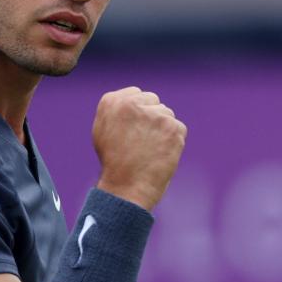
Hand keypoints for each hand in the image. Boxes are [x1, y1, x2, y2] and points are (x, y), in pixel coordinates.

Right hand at [92, 86, 185, 210]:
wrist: (126, 188)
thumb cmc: (113, 162)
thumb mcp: (103, 130)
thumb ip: (118, 110)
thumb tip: (137, 100)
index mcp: (112, 101)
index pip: (136, 94)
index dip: (138, 113)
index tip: (134, 129)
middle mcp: (133, 103)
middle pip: (153, 101)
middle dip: (151, 118)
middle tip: (143, 141)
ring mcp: (155, 115)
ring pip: (167, 115)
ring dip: (163, 129)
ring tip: (150, 150)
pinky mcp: (173, 127)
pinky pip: (179, 128)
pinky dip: (173, 141)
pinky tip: (161, 154)